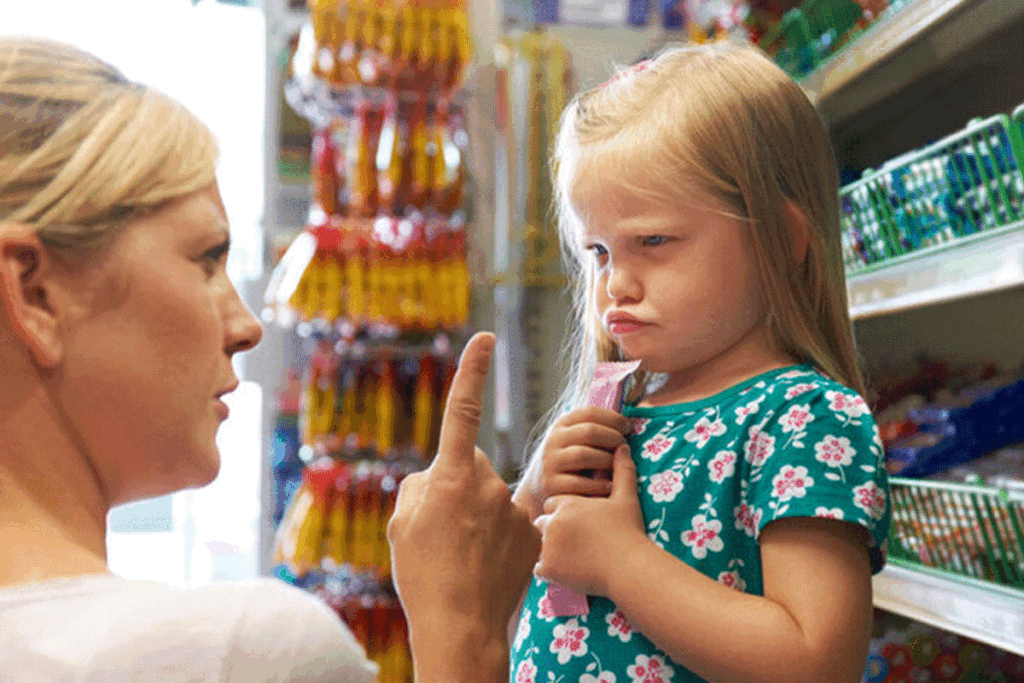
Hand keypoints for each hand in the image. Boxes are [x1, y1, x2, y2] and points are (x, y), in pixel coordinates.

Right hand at [388, 333, 540, 681]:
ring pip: (490, 496)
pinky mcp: (533, 530)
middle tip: (443, 528)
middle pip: (471, 466)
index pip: (463, 411)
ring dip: (478, 515)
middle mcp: (487, 484)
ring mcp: (514, 508)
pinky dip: (499, 535)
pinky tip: (486, 563)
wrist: (461, 625)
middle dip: (458, 485)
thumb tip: (437, 476)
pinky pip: (511, 520)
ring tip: (463, 554)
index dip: (472, 371)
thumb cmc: (423, 573)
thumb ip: (419, 486)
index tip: (484, 338)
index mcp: (451, 476)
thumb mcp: (402, 524)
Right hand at [516, 406, 630, 520]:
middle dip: (613, 438)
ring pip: (582, 455)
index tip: (628, 427)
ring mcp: (550, 462)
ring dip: (606, 460)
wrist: (549, 489)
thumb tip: (628, 423)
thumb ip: (600, 430)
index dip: (613, 418)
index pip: (589, 412)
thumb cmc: (578, 463)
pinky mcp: (551, 484)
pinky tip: (610, 486)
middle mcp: (553, 440)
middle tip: (625, 448)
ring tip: (617, 467)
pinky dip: (598, 485)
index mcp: (563, 424)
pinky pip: (578, 483)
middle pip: (589, 431)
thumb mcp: (583, 441)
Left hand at [534, 445, 646, 596]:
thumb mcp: (626, 497)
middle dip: (554, 531)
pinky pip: (539, 569)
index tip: (578, 523)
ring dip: (550, 550)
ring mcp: (548, 546)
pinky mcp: (548, 568)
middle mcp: (552, 522)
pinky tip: (567, 571)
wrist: (629, 566)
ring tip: (571, 558)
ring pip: (539, 546)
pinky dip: (550, 571)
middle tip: (574, 542)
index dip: (564, 513)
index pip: (553, 505)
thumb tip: (622, 447)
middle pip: (543, 524)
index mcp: (567, 504)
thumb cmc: (628, 531)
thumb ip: (622, 470)